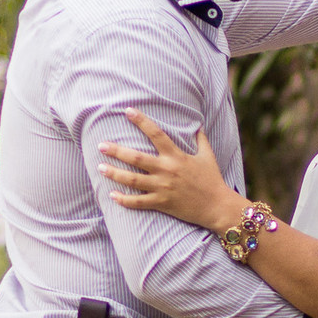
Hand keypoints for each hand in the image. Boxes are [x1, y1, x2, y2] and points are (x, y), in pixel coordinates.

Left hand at [98, 109, 245, 232]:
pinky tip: (112, 195)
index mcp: (176, 156)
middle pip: (136, 158)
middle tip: (101, 145)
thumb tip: (197, 124)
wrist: (217, 206)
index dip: (141, 121)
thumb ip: (201, 139)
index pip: (156, 134)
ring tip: (100, 167)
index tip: (128, 111)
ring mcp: (162, 188)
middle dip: (117, 151)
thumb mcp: (207, 156)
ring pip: (133, 180)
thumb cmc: (212, 180)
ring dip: (115, 173)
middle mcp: (167, 170)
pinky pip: (139, 202)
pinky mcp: (162, 203)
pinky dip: (124, 200)